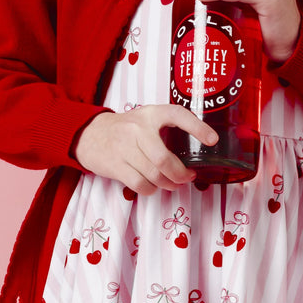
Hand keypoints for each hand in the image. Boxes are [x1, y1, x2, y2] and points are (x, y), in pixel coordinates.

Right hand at [74, 104, 216, 194]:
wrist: (90, 134)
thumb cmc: (125, 129)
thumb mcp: (146, 119)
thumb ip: (166, 128)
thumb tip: (197, 148)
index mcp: (151, 113)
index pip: (177, 115)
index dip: (197, 127)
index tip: (212, 140)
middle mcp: (138, 128)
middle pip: (163, 159)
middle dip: (180, 174)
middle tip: (188, 177)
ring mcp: (124, 147)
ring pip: (153, 174)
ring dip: (167, 184)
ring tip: (173, 184)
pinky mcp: (115, 165)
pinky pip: (139, 184)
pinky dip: (151, 189)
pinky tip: (153, 186)